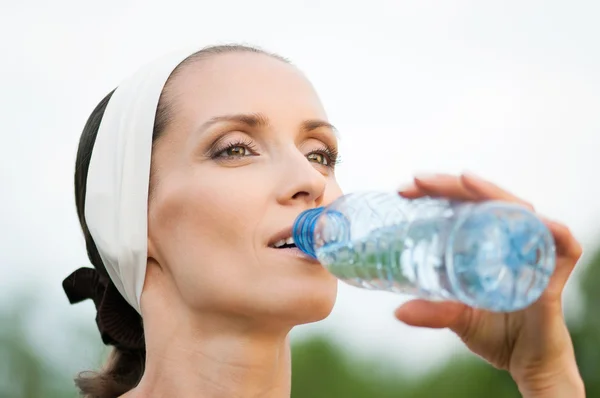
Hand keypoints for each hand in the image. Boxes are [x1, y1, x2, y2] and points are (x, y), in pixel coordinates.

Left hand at [395, 173, 584, 396]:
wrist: (528, 363)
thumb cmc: (495, 333)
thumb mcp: (456, 317)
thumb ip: (432, 311)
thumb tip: (399, 312)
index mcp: (486, 243)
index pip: (462, 206)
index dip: (436, 192)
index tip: (404, 190)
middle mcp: (510, 239)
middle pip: (485, 200)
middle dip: (451, 185)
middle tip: (418, 181)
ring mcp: (533, 252)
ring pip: (519, 211)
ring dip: (492, 194)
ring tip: (465, 181)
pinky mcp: (555, 272)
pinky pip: (563, 245)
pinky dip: (552, 230)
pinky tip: (533, 220)